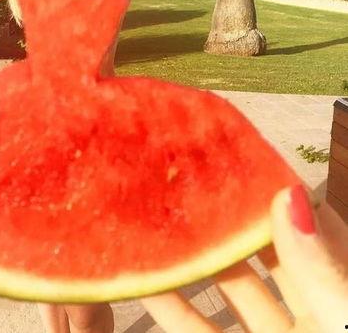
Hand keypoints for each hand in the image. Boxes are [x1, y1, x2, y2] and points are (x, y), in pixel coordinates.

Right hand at [141, 186, 347, 331]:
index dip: (280, 191)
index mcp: (339, 288)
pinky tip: (145, 282)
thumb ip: (319, 268)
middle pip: (262, 250)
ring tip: (161, 221)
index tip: (242, 158)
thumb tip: (289, 194)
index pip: (310, 224)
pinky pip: (198, 331)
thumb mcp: (343, 321)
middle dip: (229, 218)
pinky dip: (171, 307)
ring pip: (228, 289)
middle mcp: (309, 308)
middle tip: (191, 181)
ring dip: (195, 260)